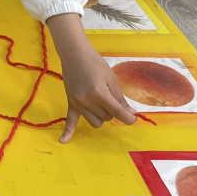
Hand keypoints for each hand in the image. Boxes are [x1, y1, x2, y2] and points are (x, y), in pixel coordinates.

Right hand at [46, 13, 137, 142]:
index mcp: (99, 92)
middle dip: (112, 111)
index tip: (133, 118)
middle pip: (106, 118)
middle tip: (110, 97)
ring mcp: (77, 102)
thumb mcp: (111, 79)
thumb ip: (119, 99)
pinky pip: (70, 120)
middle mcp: (87, 100)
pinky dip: (67, 131)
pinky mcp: (71, 103)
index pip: (117, 112)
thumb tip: (129, 114)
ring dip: (101, 116)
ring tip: (100, 103)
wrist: (74, 54)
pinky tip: (63, 140)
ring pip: (95, 122)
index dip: (128, 118)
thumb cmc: (95, 64)